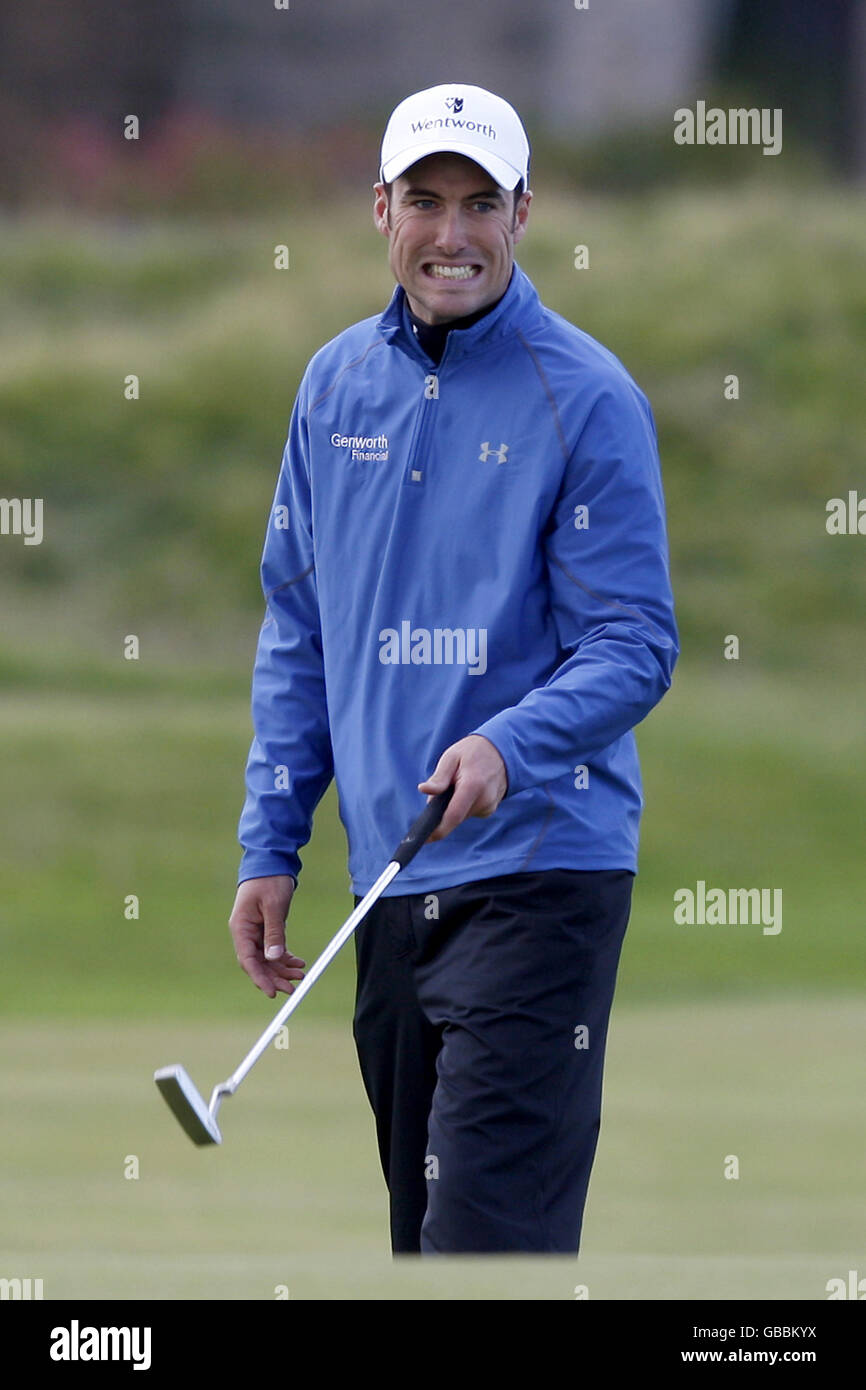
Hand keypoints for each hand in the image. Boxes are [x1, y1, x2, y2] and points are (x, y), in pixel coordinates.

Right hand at [228, 875, 305, 998]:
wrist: (271, 862)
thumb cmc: (269, 881)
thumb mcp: (274, 906)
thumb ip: (274, 932)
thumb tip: (274, 958)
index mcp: (241, 927)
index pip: (247, 960)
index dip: (259, 978)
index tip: (272, 992)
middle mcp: (245, 932)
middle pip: (258, 963)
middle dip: (274, 978)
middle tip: (292, 989)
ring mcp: (255, 932)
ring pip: (267, 959)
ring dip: (282, 969)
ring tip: (300, 976)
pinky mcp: (266, 928)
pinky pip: (274, 949)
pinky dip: (285, 957)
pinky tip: (298, 963)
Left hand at [418, 734, 507, 840]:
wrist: (501, 749)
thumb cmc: (472, 752)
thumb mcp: (452, 757)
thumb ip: (439, 777)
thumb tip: (424, 790)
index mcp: (473, 785)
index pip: (454, 815)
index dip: (438, 830)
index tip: (426, 839)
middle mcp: (484, 800)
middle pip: (455, 817)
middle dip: (443, 809)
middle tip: (445, 787)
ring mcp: (490, 806)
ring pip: (461, 815)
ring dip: (454, 805)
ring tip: (459, 783)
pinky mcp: (491, 809)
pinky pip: (469, 812)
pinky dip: (464, 804)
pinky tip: (469, 788)